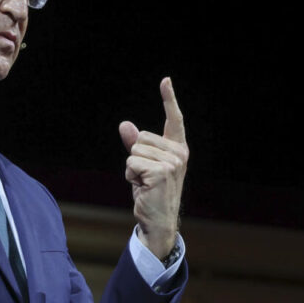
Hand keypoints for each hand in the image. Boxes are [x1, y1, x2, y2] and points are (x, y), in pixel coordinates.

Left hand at [118, 78, 187, 259]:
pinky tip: (142, 188)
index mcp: (178, 149)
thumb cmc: (150, 194)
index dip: (169, 99)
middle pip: (141, 138)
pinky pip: (131, 162)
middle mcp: (179, 153)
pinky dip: (130, 176)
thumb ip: (135, 145)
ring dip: (132, 169)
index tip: (165, 80)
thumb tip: (124, 124)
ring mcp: (172, 162)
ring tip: (145, 184)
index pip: (174, 120)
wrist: (158, 222)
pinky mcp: (161, 172)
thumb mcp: (142, 166)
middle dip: (135, 157)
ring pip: (134, 150)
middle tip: (145, 178)